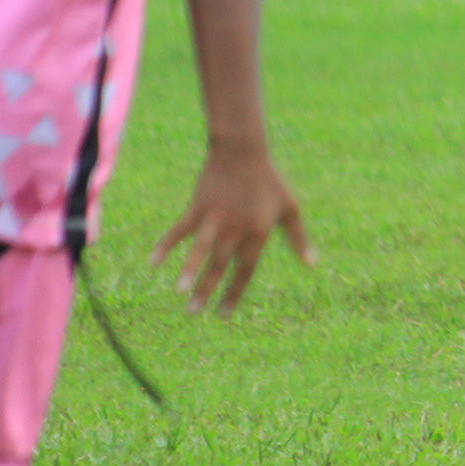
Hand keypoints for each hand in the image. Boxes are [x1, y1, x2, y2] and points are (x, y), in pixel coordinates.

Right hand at [151, 143, 312, 315]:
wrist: (243, 151)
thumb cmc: (270, 182)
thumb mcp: (290, 208)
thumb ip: (299, 239)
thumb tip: (312, 264)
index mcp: (258, 233)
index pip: (245, 270)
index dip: (234, 293)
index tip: (223, 314)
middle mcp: (236, 229)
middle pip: (220, 265)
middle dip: (208, 290)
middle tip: (195, 313)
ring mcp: (215, 218)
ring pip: (200, 249)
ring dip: (190, 270)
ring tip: (180, 292)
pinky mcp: (198, 207)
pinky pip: (179, 229)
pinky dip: (166, 244)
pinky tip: (152, 262)